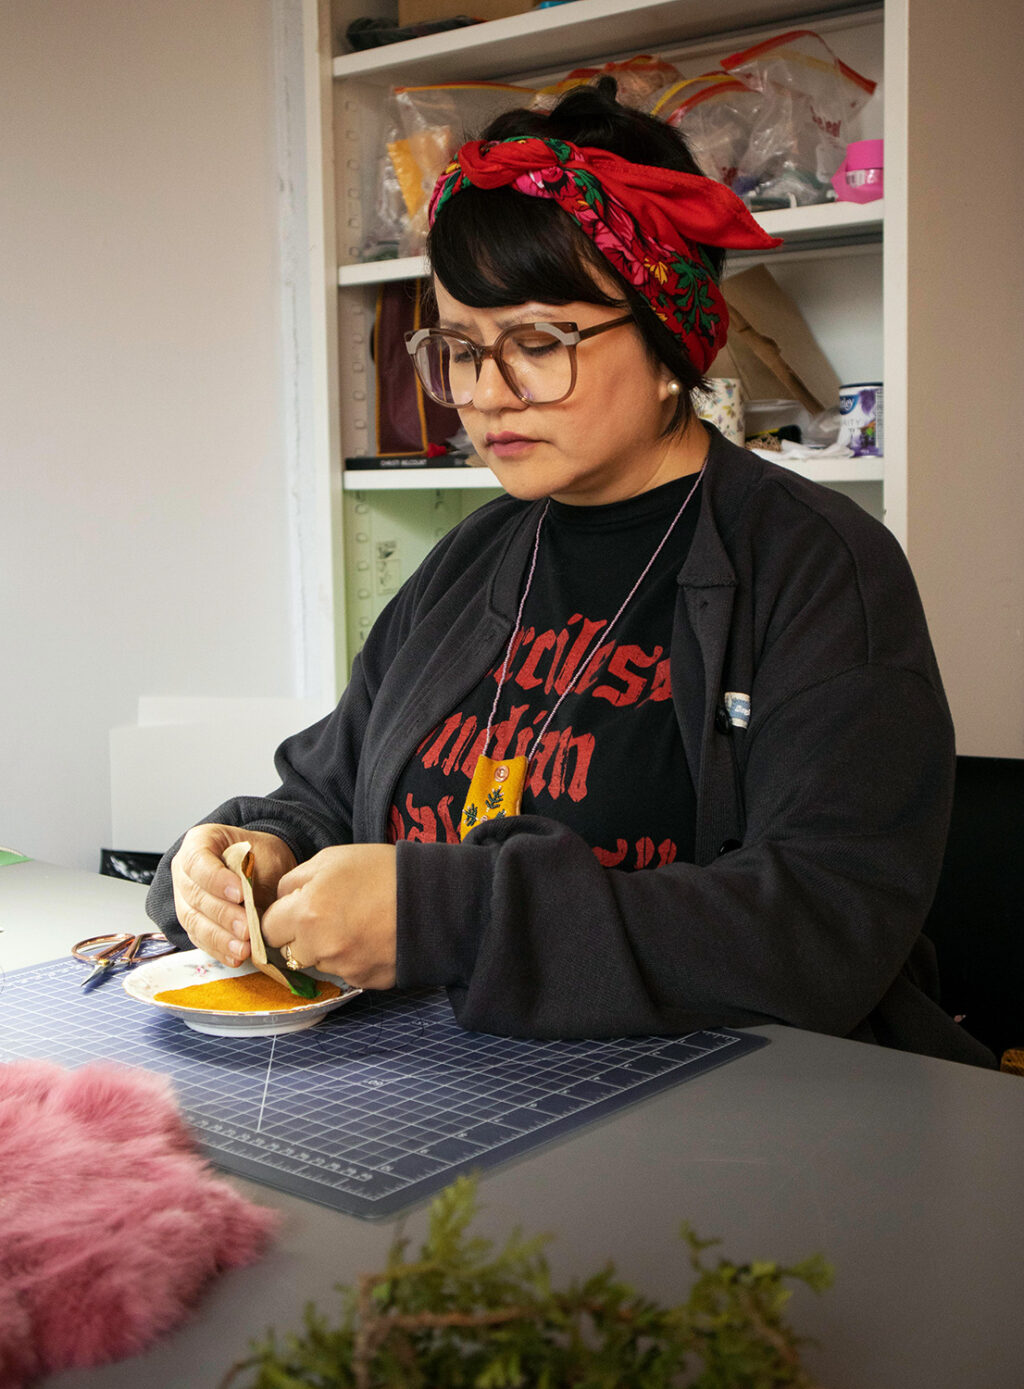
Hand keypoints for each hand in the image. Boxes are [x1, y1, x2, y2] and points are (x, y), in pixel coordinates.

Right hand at [170, 824, 296, 966]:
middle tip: (246, 928)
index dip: (216, 880)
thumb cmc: (261, 855)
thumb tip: (252, 906)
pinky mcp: (193, 922)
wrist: (262, 865)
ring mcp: (184, 898)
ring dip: (220, 938)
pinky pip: (200, 939)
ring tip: (243, 948)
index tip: (240, 894)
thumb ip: (255, 877)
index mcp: (199, 843)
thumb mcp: (265, 855)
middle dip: (223, 915)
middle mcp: (185, 871)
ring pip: (194, 921)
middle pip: (195, 895)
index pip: (198, 861)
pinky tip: (235, 957)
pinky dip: (219, 950)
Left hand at [261, 844, 397, 990]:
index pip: (268, 929)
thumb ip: (296, 880)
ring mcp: (343, 968)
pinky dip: (353, 959)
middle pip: (291, 951)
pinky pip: (345, 972)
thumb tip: (280, 899)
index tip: (295, 909)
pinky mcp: (364, 981)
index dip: (281, 917)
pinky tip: (371, 938)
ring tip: (357, 924)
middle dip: (302, 935)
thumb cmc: (383, 871)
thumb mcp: (333, 858)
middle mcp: (320, 947)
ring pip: (319, 962)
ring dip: (328, 948)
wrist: (434, 899)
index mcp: (306, 913)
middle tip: (330, 915)